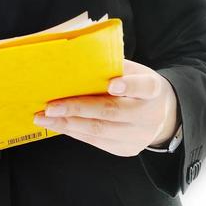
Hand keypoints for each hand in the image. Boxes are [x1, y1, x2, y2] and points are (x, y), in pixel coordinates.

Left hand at [32, 58, 178, 156]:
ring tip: (44, 118)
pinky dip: (74, 132)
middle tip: (50, 107)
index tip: (113, 84)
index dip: (129, 85)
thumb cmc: (137, 85)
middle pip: (111, 112)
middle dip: (77, 109)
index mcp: (153, 89)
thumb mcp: (133, 70)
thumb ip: (111, 65)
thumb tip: (73, 56)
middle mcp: (149, 115)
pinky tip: (57, 125)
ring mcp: (138, 136)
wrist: (161, 115)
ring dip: (68, 124)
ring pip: (99, 131)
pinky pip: (96, 142)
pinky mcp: (126, 149)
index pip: (144, 87)